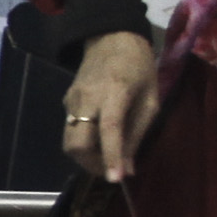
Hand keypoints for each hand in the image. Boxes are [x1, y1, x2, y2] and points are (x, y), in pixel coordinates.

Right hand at [63, 33, 162, 182]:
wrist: (110, 37)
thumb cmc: (138, 66)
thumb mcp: (150, 99)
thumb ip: (137, 134)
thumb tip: (128, 169)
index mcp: (114, 92)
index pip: (108, 129)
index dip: (111, 156)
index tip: (115, 180)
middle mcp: (87, 98)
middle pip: (77, 144)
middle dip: (92, 164)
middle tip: (111, 169)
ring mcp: (72, 100)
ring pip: (69, 142)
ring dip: (86, 157)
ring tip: (105, 156)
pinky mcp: (66, 102)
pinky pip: (71, 130)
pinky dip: (84, 142)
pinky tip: (98, 137)